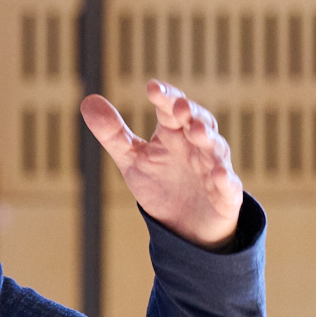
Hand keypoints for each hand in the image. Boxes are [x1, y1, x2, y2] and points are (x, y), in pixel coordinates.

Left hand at [81, 79, 244, 249]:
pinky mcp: (225, 195)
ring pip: (216, 149)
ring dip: (208, 139)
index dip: (165, 97)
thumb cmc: (160, 186)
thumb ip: (112, 134)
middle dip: (191, 113)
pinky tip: (219, 176)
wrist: (183, 229)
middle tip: (179, 106)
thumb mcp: (132, 160)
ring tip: (197, 131)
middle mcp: (197, 146)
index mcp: (174, 134)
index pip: (171, 109)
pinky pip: (228, 186)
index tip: (152, 88)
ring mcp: (214, 168)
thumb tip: (87, 100)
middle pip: (199, 122)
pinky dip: (225, 180)